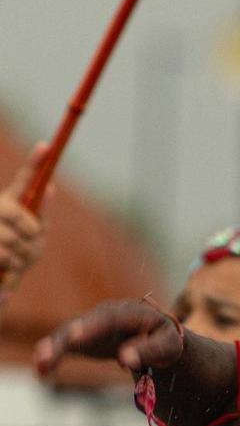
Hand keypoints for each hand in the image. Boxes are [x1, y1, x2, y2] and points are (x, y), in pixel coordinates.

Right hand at [0, 145, 49, 278]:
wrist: (2, 280)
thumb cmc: (20, 255)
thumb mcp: (35, 237)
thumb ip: (39, 215)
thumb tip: (49, 188)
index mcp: (12, 202)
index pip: (25, 179)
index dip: (35, 162)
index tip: (46, 145)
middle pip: (15, 213)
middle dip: (29, 230)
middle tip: (32, 237)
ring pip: (11, 238)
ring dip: (22, 253)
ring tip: (17, 258)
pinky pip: (4, 254)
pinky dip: (11, 264)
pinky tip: (7, 265)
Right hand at [33, 299, 182, 377]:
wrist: (156, 336)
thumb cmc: (165, 340)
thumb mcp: (168, 346)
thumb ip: (150, 350)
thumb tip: (126, 359)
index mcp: (131, 313)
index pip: (110, 319)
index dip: (91, 327)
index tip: (76, 338)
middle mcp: (107, 314)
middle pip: (84, 324)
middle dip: (66, 338)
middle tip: (48, 352)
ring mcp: (93, 324)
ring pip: (70, 333)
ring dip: (54, 347)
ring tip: (40, 362)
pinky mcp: (84, 337)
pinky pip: (66, 346)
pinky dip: (54, 356)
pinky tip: (42, 370)